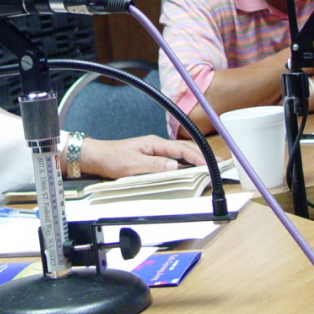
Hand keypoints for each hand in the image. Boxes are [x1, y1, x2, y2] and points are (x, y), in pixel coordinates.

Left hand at [79, 136, 204, 178]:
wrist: (97, 157)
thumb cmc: (112, 159)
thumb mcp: (133, 165)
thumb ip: (154, 165)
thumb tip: (174, 166)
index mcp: (154, 143)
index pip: (182, 150)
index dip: (198, 157)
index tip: (210, 164)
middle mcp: (156, 145)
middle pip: (184, 149)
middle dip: (201, 156)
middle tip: (216, 164)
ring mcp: (154, 151)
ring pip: (179, 154)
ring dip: (193, 160)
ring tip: (207, 167)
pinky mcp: (150, 157)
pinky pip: (171, 159)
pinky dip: (182, 164)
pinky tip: (187, 170)